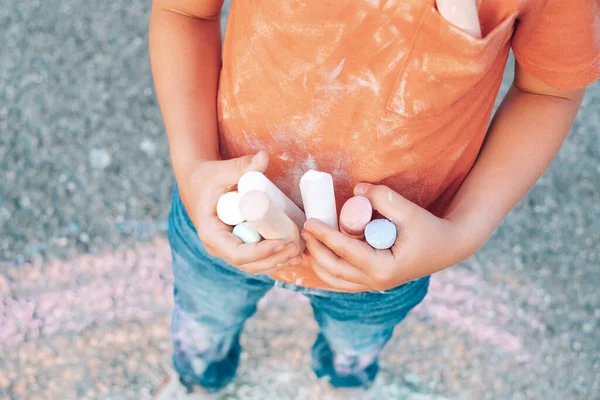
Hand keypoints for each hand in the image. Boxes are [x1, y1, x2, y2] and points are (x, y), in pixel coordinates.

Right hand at [179, 151, 302, 273]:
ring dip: (277, 263)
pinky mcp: (238, 244)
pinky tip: (293, 255)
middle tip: (297, 248)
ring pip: (253, 265)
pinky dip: (273, 258)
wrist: (197, 183)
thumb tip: (264, 156)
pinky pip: (256, 258)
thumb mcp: (222, 171)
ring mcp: (228, 248)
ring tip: (299, 253)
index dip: (260, 252)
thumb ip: (242, 166)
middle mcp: (218, 246)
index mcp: (211, 232)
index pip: (237, 253)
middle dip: (274, 260)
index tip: (282, 242)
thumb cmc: (208, 177)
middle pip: (248, 264)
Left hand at [301, 183, 475, 291]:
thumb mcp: (410, 211)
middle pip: (334, 270)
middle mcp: (377, 282)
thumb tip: (357, 190)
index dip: (324, 237)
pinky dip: (328, 269)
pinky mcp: (373, 282)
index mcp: (384, 268)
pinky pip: (344, 280)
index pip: (345, 252)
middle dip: (315, 250)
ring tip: (307, 243)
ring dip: (318, 263)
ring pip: (336, 280)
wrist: (448, 247)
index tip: (309, 223)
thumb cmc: (430, 229)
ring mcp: (374, 285)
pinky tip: (318, 255)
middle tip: (304, 230)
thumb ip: (384, 198)